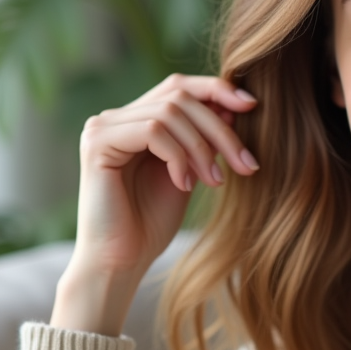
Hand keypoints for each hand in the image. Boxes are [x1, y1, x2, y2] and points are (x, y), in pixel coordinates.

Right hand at [51, 73, 258, 334]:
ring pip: (170, 112)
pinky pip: (152, 131)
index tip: (253, 106)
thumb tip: (235, 105)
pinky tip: (185, 185)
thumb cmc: (151, 223)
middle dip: (220, 128)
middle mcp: (116, 117)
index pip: (179, 87)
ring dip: (203, 147)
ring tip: (215, 182)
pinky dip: (178, 156)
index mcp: (136, 120)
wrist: (120, 262)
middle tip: (246, 163)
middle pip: (179, 96)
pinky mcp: (97, 143)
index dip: (217, 89)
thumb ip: (203, 139)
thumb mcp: (190, 172)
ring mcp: (103, 127)